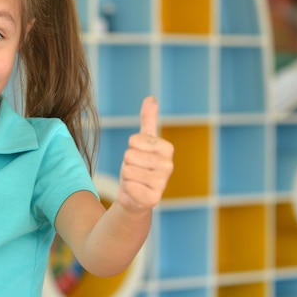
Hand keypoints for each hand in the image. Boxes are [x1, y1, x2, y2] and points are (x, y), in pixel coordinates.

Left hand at [117, 96, 173, 212]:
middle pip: (129, 155)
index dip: (131, 147)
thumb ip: (148, 119)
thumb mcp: (142, 141)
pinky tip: (136, 192)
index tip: (139, 154)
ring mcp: (162, 183)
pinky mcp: (153, 199)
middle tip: (136, 169)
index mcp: (167, 148)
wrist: (135, 194)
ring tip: (136, 180)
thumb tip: (151, 98)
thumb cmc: (138, 164)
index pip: (134, 140)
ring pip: (127, 170)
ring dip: (127, 176)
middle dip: (127, 163)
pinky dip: (128, 189)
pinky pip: (128, 187)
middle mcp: (169, 165)